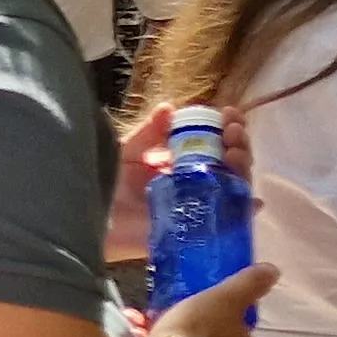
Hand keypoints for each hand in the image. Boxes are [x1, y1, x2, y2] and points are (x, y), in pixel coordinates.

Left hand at [109, 103, 257, 263]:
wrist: (85, 217)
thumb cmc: (103, 184)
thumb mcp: (126, 151)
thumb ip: (148, 132)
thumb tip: (170, 107)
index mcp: (180, 163)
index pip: (215, 142)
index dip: (227, 127)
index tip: (230, 114)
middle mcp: (195, 183)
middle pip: (230, 163)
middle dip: (239, 143)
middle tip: (234, 132)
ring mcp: (197, 206)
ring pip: (232, 187)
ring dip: (242, 168)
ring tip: (236, 153)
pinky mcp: (194, 230)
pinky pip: (225, 223)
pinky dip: (243, 212)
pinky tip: (251, 201)